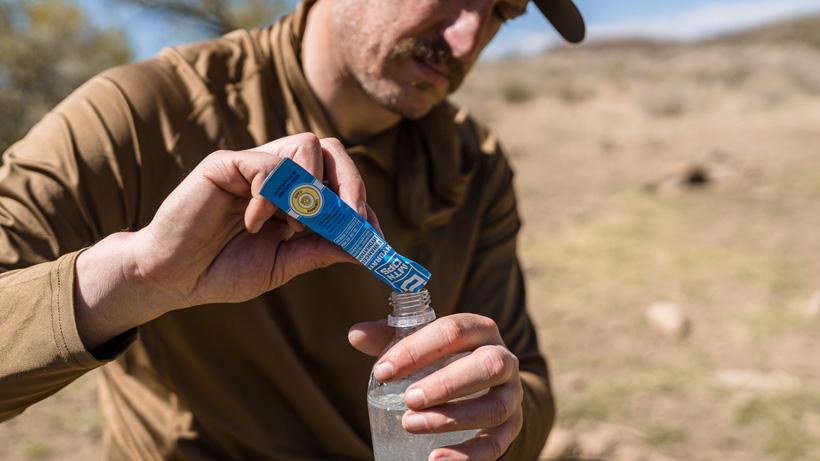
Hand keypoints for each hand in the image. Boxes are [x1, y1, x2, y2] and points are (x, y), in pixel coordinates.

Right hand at [76, 133, 375, 347]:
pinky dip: (271, 196)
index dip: (361, 201)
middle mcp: (277, 172)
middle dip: (351, 184)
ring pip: (306, 146)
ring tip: (294, 225)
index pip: (340, 179)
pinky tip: (253, 223)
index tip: (372, 235)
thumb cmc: (222, 270)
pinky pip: (267, 165)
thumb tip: (366, 245)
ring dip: (312, 188)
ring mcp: (251, 164)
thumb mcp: (282, 264)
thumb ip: (319, 250)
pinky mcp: (225, 164)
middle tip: (352, 221)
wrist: (172, 278)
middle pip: (330, 149)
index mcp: (295, 193)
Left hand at [349, 314, 523, 460]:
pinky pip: (497, 443)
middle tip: (408, 399)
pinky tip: (436, 460)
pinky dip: (468, 455)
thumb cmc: (443, 357)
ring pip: (493, 406)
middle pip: (486, 365)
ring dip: (453, 418)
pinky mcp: (512, 425)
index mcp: (479, 329)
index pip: (453, 331)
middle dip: (446, 383)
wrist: (484, 382)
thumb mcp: (420, 343)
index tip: (382, 371)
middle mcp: (503, 358)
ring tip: (411, 425)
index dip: (416, 350)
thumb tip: (356, 334)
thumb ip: (389, 338)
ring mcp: (511, 394)